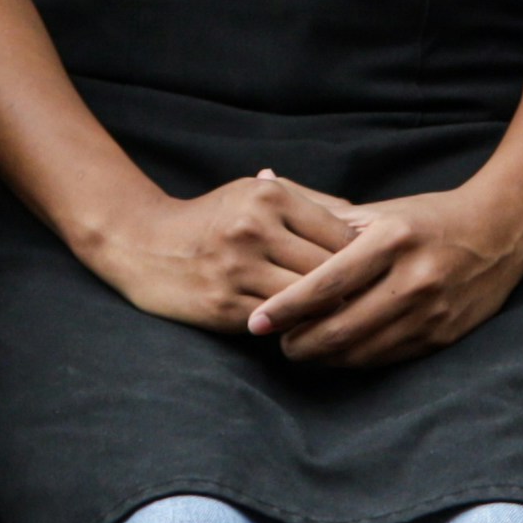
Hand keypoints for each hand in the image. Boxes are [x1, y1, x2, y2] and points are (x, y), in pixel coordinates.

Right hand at [77, 170, 362, 339]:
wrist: (144, 243)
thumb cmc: (213, 217)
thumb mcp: (255, 193)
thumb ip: (310, 202)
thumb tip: (366, 223)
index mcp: (268, 196)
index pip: (339, 233)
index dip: (364, 258)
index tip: (379, 273)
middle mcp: (254, 229)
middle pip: (329, 268)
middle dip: (354, 288)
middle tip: (377, 303)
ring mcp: (238, 269)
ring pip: (308, 299)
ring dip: (329, 312)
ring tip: (350, 319)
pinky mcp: (225, 305)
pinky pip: (279, 322)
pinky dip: (299, 327)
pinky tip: (311, 329)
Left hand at [244, 176, 522, 369]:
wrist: (501, 232)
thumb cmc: (427, 219)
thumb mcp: (382, 212)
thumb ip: (327, 220)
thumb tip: (268, 191)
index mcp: (393, 240)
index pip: (327, 283)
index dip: (286, 307)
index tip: (257, 321)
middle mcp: (414, 278)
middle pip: (341, 328)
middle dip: (299, 343)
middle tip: (276, 343)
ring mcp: (432, 312)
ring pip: (362, 352)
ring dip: (324, 357)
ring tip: (300, 349)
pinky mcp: (443, 336)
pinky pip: (387, 359)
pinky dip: (355, 360)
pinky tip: (336, 353)